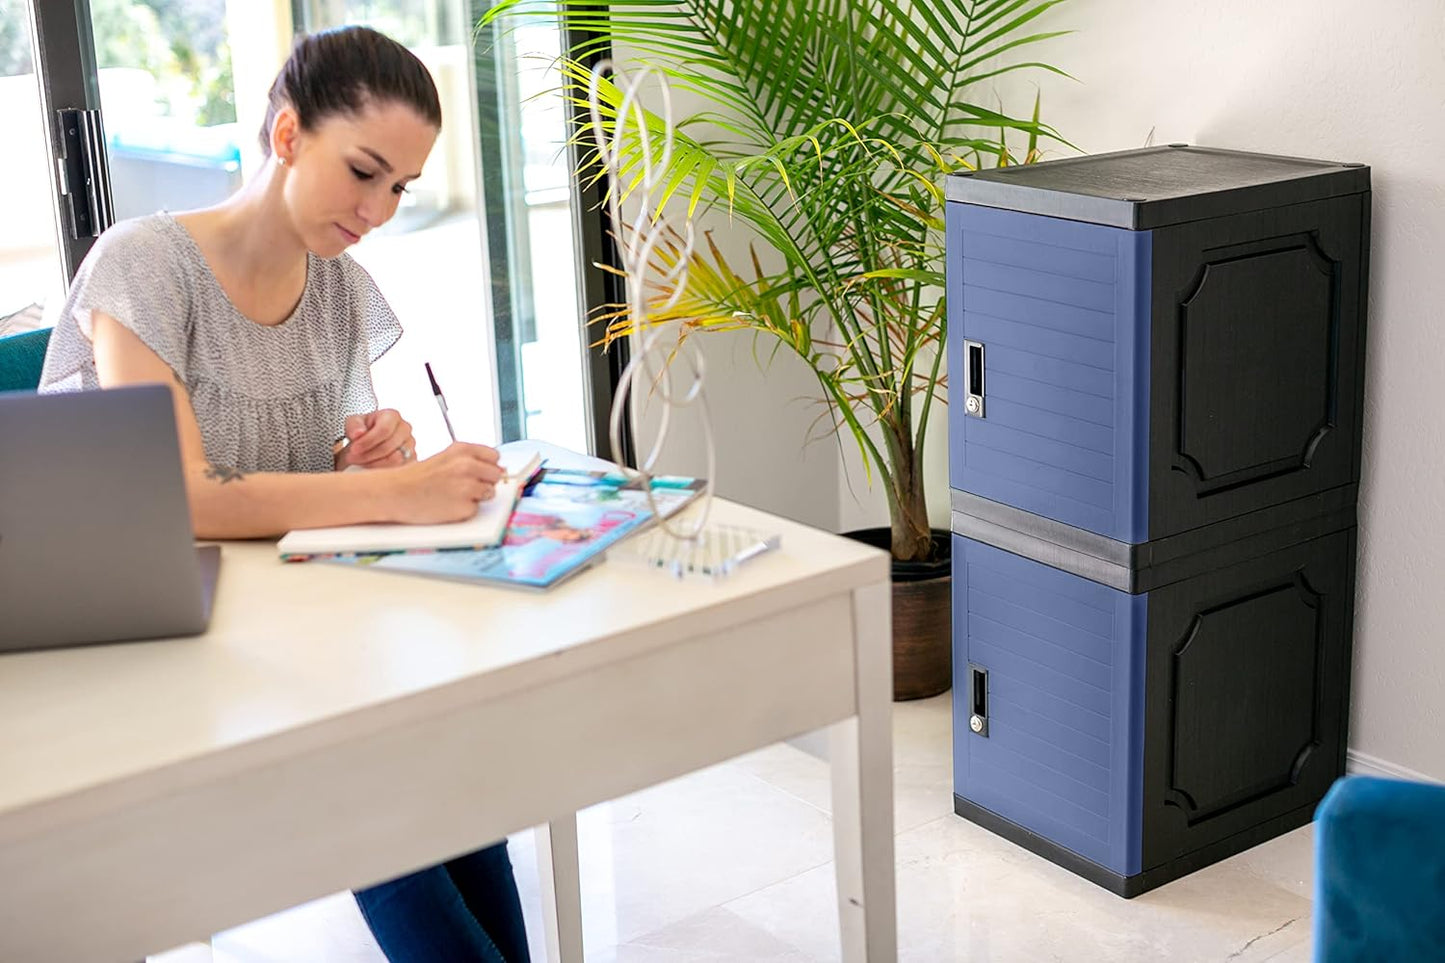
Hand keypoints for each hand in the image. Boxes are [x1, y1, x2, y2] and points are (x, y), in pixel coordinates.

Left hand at [338, 409, 415, 469]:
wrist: (370, 440)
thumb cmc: (363, 430)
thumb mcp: (353, 424)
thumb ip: (354, 426)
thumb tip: (358, 434)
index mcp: (392, 416)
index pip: (384, 430)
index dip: (368, 441)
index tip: (354, 449)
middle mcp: (405, 429)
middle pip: (388, 446)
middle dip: (367, 455)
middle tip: (352, 458)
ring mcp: (410, 445)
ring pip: (395, 460)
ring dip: (374, 464)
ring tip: (360, 463)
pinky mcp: (411, 460)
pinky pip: (398, 469)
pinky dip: (382, 471)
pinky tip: (371, 467)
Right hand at [382, 442, 502, 523]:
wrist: (394, 493)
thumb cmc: (416, 477)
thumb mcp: (444, 458)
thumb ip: (469, 460)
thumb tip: (499, 471)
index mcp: (463, 450)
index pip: (494, 457)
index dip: (487, 466)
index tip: (478, 472)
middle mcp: (468, 465)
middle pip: (496, 475)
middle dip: (485, 482)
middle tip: (463, 486)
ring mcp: (467, 487)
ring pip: (490, 493)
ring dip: (476, 497)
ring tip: (452, 495)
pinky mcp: (465, 507)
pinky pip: (476, 509)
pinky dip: (465, 510)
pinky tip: (447, 506)